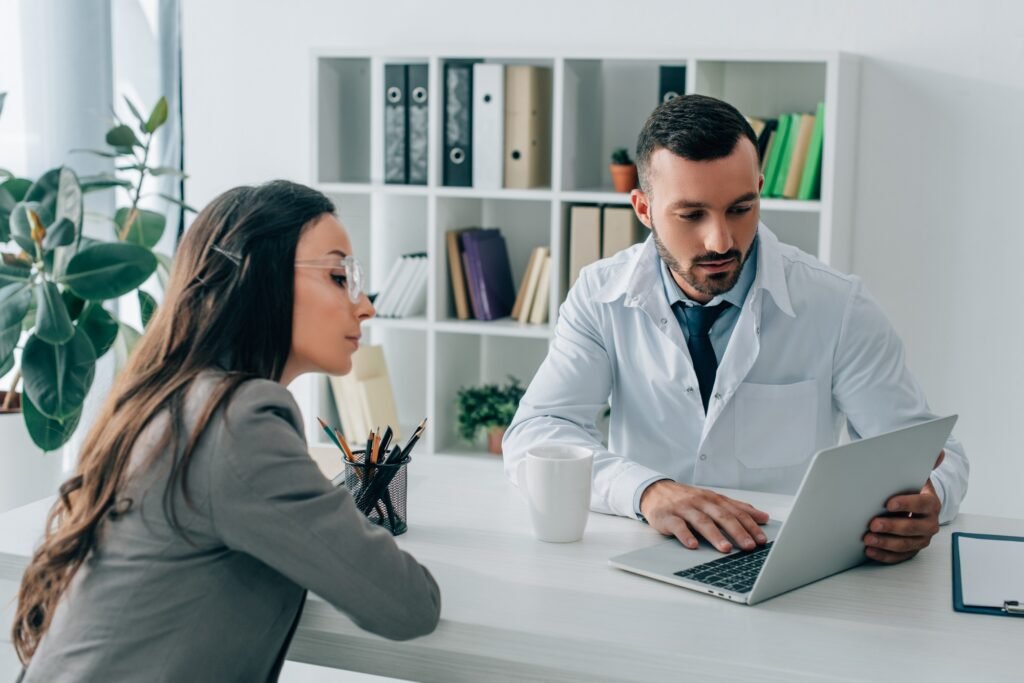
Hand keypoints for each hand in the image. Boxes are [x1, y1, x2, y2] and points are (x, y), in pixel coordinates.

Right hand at [639, 480, 769, 552]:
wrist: (655, 490)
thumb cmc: (687, 499)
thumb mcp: (712, 500)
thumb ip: (737, 508)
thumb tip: (763, 517)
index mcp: (714, 499)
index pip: (736, 512)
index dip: (750, 525)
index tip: (762, 539)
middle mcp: (701, 502)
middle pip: (722, 516)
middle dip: (737, 531)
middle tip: (749, 546)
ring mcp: (684, 509)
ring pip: (702, 521)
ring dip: (715, 535)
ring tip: (726, 549)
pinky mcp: (668, 516)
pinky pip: (678, 526)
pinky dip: (686, 536)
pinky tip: (693, 546)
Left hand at [863, 451, 944, 563]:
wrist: (917, 507)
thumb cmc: (912, 490)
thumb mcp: (918, 475)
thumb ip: (926, 463)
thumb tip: (939, 451)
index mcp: (932, 504)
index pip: (921, 504)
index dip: (906, 504)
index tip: (888, 503)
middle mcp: (930, 524)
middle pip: (912, 528)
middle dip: (892, 526)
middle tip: (872, 523)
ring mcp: (921, 539)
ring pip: (906, 544)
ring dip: (886, 543)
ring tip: (868, 539)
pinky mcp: (912, 549)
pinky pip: (900, 556)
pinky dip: (885, 555)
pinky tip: (870, 551)